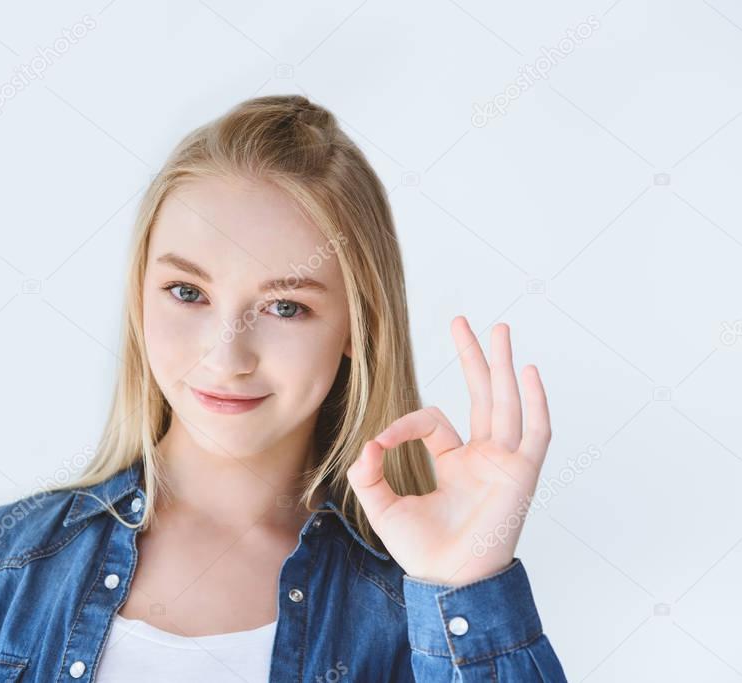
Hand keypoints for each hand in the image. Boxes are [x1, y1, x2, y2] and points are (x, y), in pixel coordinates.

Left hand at [346, 316, 551, 586]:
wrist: (448, 581)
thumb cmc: (421, 551)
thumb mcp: (382, 507)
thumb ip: (367, 475)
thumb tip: (366, 444)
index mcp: (454, 462)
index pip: (432, 420)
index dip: (403, 424)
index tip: (380, 443)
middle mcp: (482, 457)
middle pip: (481, 394)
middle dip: (472, 357)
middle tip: (461, 321)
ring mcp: (504, 463)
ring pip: (506, 402)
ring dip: (501, 365)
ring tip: (499, 328)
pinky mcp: (521, 475)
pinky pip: (534, 432)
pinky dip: (535, 402)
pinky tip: (528, 371)